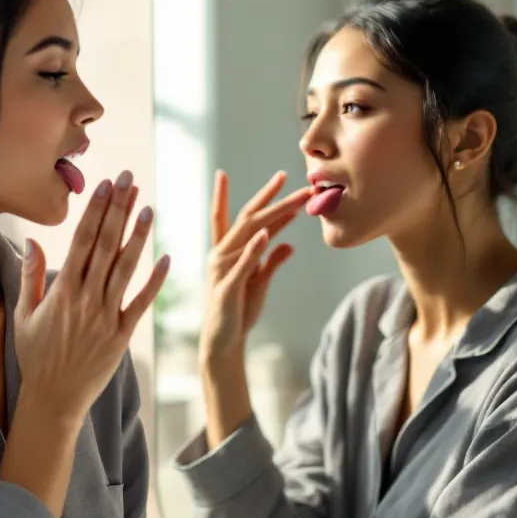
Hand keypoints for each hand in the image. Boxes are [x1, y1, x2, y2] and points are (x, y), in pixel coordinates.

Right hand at [14, 171, 170, 425]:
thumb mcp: (24, 315)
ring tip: (149, 209)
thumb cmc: (35, 356)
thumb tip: (31, 241)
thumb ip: (30, 276)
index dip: (95, 211)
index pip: (82, 241)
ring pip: (126, 269)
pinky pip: (141, 304)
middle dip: (118, 210)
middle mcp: (87, 300)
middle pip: (107, 246)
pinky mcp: (122, 336)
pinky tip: (166, 258)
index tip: (105, 185)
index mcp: (62, 291)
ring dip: (139, 237)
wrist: (53, 400)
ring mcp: (106, 317)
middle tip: (130, 180)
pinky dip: (154, 281)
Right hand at [199, 170, 311, 361]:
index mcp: (227, 251)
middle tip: (286, 175)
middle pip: (247, 218)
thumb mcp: (260, 281)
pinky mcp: (228, 287)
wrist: (224, 341)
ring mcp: (223, 269)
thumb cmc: (239, 310)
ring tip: (295, 200)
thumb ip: (271, 261)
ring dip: (274, 215)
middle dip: (268, 196)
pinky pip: (244, 263)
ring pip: (249, 234)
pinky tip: (268, 233)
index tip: (259, 175)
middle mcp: (221, 254)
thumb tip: (288, 245)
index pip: (234, 215)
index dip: (248, 191)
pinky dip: (255, 247)